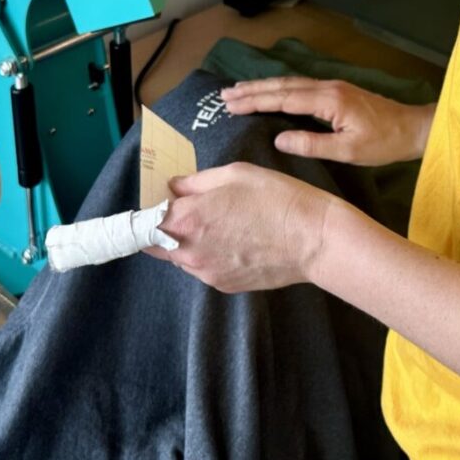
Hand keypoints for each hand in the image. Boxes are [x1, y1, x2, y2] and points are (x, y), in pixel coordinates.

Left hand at [141, 164, 338, 291]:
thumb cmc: (277, 200)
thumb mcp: (235, 174)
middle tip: (191, 210)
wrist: (313, 240)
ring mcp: (206, 272)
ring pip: (180, 256)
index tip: (161, 200)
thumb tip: (173, 187)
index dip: (151, 207)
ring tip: (220, 225)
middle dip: (165, 226)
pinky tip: (234, 241)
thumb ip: (195, 182)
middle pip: (156, 241)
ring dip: (187, 242)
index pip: (145, 218)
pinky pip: (203, 268)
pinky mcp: (223, 285)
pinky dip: (208, 255)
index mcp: (187, 219)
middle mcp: (189, 251)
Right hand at [218, 78, 434, 165]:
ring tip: (238, 91)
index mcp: (328, 100)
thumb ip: (312, 145)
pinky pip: (300, 87)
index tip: (230, 104)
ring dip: (263, 87)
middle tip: (224, 95)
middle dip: (252, 90)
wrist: (414, 129)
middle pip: (283, 86)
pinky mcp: (337, 91)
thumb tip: (278, 139)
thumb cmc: (384, 143)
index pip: (283, 99)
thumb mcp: (348, 150)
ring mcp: (332, 87)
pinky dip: (279, 89)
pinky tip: (270, 93)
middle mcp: (327, 87)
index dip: (255, 101)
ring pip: (290, 83)